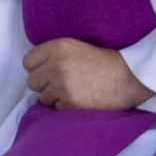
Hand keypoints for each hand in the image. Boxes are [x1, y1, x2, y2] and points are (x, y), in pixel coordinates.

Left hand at [23, 38, 154, 110]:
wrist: (127, 78)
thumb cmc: (102, 62)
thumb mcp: (75, 47)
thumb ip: (53, 54)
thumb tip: (33, 69)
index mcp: (58, 47)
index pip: (28, 61)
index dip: (38, 68)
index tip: (49, 71)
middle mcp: (57, 64)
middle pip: (32, 81)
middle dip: (44, 84)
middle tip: (63, 83)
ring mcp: (62, 85)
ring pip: (43, 97)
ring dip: (55, 97)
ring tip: (74, 90)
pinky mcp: (69, 102)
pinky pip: (55, 108)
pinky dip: (65, 106)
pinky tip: (80, 98)